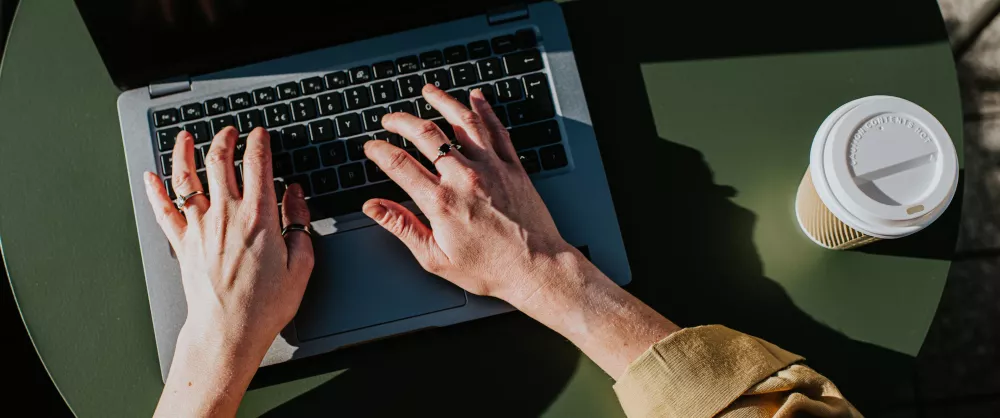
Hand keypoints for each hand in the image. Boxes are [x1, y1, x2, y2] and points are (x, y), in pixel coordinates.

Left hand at [145, 127, 313, 415]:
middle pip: (219, 162)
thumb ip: (299, 222)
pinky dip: (155, 191)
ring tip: (186, 137)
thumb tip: (295, 195)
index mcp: (258, 217)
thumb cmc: (265, 304)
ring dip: (185, 153)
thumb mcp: (302, 263)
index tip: (260, 134)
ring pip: (186, 179)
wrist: (228, 331)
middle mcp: (226, 215)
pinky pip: (164, 211)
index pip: (257, 164)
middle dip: (224, 139)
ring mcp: (200, 228)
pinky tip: (150, 177)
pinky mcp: (183, 244)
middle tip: (229, 131)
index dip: (258, 142)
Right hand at [361, 85, 574, 306]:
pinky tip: (476, 98)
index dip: (380, 151)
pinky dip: (484, 110)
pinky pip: (497, 130)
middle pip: (427, 135)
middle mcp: (465, 178)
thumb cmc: (489, 269)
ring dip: (443, 102)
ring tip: (428, 92)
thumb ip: (403, 227)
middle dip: (402, 121)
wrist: (536, 268)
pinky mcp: (513, 167)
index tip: (372, 147)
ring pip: (463, 122)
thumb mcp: (436, 258)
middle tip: (391, 119)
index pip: (399, 164)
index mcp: (441, 202)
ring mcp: (491, 168)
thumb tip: (374, 208)